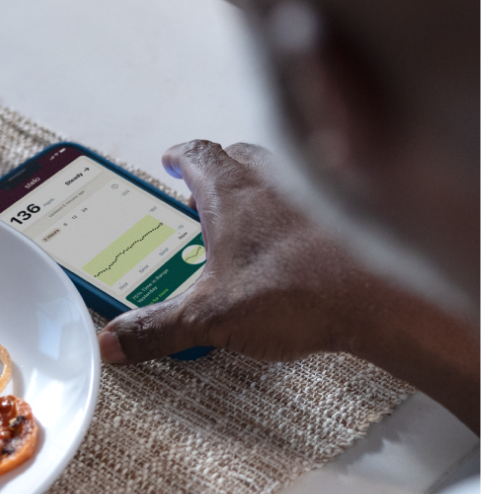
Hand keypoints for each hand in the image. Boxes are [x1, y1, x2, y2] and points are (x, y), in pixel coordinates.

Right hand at [98, 141, 480, 434]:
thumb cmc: (301, 292)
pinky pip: (314, 198)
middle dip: (217, 172)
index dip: (179, 157)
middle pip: (238, 157)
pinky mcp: (345, 217)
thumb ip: (156, 329)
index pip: (197, 154)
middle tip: (201, 194)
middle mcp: (272, 182)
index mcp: (232, 193)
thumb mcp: (209, 317)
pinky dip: (297, 209)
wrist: (380, 299)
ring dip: (257, 188)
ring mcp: (312, 196)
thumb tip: (113, 339)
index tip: (170, 160)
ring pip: (277, 175)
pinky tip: (296, 240)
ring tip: (245, 219)